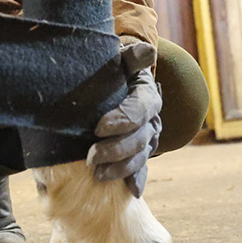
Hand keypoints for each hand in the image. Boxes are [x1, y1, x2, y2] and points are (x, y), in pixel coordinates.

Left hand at [87, 40, 161, 197]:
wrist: (116, 80)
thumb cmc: (113, 68)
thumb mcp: (119, 59)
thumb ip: (131, 56)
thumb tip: (147, 51)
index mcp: (147, 95)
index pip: (139, 110)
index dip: (122, 120)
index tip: (98, 128)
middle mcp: (152, 118)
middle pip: (139, 138)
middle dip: (115, 150)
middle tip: (89, 158)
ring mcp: (148, 136)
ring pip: (140, 157)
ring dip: (120, 169)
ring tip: (97, 175)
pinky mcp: (140, 150)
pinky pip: (142, 168)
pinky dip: (137, 179)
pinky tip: (132, 191)